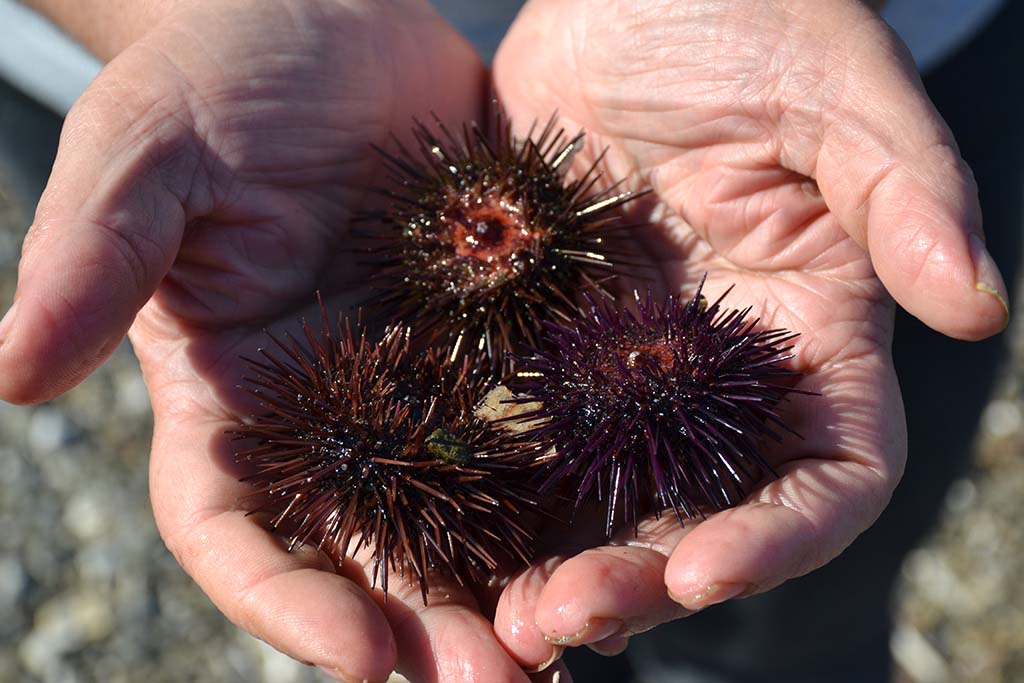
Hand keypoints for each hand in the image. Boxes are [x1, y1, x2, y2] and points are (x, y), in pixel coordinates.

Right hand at [0, 1, 566, 679]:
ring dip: (514, 580)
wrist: (330, 19)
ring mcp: (422, 379)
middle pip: (372, 549)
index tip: (364, 659)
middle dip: (428, 625)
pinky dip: (573, 483)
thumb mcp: (146, 154)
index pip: (243, 531)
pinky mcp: (497, 336)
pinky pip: (540, 423)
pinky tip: (626, 524)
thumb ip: (93, 258)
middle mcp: (332, 411)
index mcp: (234, 397)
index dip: (292, 602)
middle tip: (501, 681)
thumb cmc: (218, 77)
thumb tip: (10, 373)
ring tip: (577, 634)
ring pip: (468, 511)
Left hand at [486, 0, 1008, 662]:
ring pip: (593, 497)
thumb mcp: (837, 88)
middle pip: (692, 513)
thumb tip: (978, 305)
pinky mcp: (535, 335)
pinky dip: (479, 490)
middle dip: (638, 579)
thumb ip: (905, 190)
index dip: (779, 536)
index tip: (704, 573)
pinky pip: (508, 428)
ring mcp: (617, 364)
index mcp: (807, 335)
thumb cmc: (753, 16)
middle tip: (555, 625)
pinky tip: (428, 528)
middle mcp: (712, 373)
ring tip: (493, 619)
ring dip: (549, 563)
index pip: (824, 472)